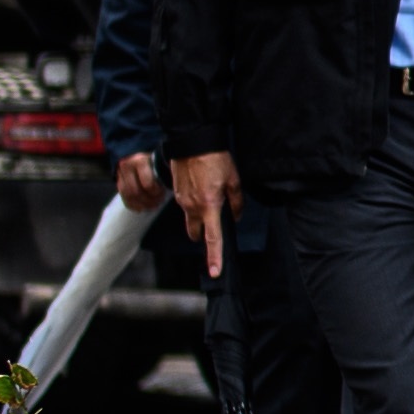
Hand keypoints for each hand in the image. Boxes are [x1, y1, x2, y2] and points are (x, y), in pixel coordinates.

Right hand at [115, 150, 167, 210]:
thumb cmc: (150, 150)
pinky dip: (131, 204)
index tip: (163, 195)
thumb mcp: (157, 155)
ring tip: (151, 206)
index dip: (156, 193)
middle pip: (137, 192)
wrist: (130, 141)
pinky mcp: (117, 178)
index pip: (148, 184)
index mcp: (140, 161)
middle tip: (158, 203)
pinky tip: (140, 209)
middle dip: (149, 200)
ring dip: (141, 204)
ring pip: (128, 195)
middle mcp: (128, 167)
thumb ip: (161, 168)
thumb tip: (171, 185)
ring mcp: (120, 173)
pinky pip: (122, 195)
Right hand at [174, 149, 239, 277]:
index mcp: (209, 205)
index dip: (214, 256)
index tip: (214, 272)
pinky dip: (194, 205)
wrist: (192, 141)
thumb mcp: (234, 180)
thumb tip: (235, 216)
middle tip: (214, 225)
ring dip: (199, 219)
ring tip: (210, 200)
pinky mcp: (176, 193)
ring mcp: (182, 200)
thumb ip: (237, 202)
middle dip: (203, 235)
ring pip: (190, 220)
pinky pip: (186, 207)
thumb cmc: (216, 159)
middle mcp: (192, 207)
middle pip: (196, 233)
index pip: (213, 238)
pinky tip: (202, 190)